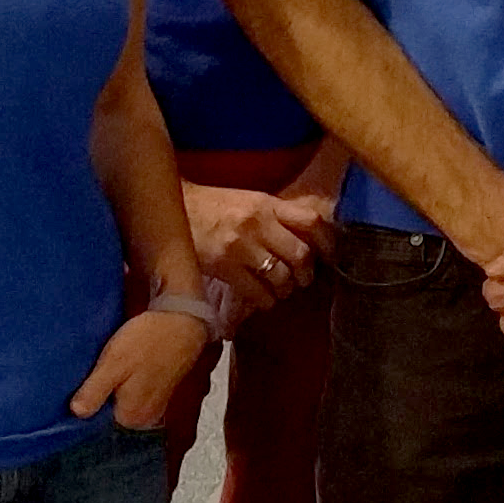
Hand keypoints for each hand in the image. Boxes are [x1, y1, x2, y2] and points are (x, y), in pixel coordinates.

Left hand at [72, 303, 214, 429]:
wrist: (183, 321)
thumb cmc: (149, 341)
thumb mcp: (113, 363)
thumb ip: (94, 392)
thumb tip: (76, 413)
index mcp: (132, 417)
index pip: (97, 416)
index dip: (87, 395)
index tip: (83, 377)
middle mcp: (145, 418)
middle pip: (111, 408)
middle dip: (102, 389)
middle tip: (98, 364)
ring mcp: (155, 405)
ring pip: (122, 397)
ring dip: (115, 381)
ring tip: (114, 359)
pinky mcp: (160, 390)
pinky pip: (135, 389)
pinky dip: (128, 376)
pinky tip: (127, 359)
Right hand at [183, 181, 334, 317]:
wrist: (173, 208)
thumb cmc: (214, 206)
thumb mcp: (249, 201)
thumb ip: (275, 217)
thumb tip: (304, 239)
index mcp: (267, 204)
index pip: (312, 221)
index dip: (328, 243)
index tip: (330, 257)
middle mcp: (259, 223)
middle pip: (301, 254)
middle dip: (306, 274)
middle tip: (301, 281)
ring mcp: (241, 245)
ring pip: (281, 277)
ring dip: (285, 290)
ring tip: (279, 291)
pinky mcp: (224, 266)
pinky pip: (257, 292)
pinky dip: (265, 301)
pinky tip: (261, 299)